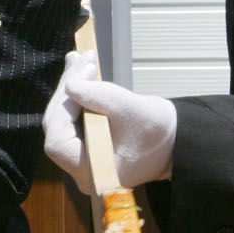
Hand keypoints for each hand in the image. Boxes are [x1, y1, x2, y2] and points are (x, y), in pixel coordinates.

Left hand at [43, 49, 176, 192]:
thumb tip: (69, 85)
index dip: (63, 108)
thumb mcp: (128, 108)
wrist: (174, 142)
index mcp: (92, 172)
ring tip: (80, 60)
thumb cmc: (157, 131)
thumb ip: (97, 96)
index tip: (78, 80)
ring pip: (64, 122)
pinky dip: (76, 98)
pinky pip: (73, 122)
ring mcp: (82, 161)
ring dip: (70, 90)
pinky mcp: (86, 147)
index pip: (59, 140)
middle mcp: (82, 172)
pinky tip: (81, 73)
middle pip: (59, 129)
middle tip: (80, 61)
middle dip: (67, 92)